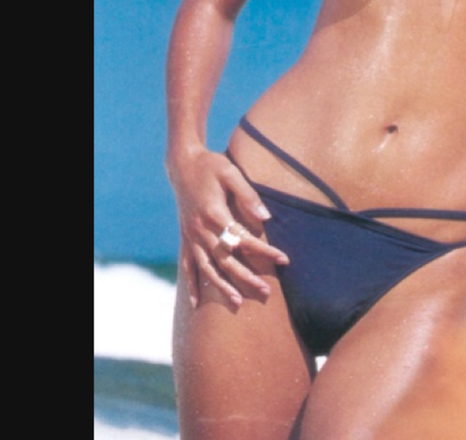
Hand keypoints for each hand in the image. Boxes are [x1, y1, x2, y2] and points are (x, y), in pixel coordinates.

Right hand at [169, 149, 288, 308]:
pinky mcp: (185, 238)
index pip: (243, 239)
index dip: (264, 251)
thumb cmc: (211, 165)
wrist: (182, 163)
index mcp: (214, 214)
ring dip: (222, 287)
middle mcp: (200, 229)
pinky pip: (187, 266)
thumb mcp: (231, 172)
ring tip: (238, 302)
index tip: (283, 259)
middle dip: (246, 277)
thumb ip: (248, 195)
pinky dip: (192, 284)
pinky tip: (196, 302)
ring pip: (206, 268)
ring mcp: (191, 236)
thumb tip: (266, 218)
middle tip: (267, 292)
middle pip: (225, 260)